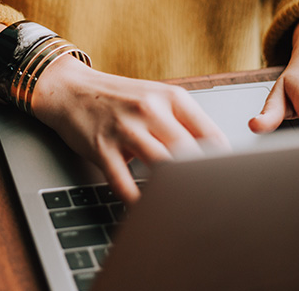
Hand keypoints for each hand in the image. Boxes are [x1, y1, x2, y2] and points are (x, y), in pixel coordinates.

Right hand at [31, 56, 228, 203]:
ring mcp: (124, 129)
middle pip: (188, 153)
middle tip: (209, 200)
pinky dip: (136, 200)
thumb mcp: (155, 98)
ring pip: (161, 167)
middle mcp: (149, 110)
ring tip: (181, 208)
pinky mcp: (101, 147)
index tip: (228, 181)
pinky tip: (144, 208)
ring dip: (172, 190)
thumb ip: (183, 122)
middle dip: (201, 180)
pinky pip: (123, 182)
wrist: (70, 89)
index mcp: (171, 97)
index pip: (210, 134)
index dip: (223, 162)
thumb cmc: (118, 98)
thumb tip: (216, 156)